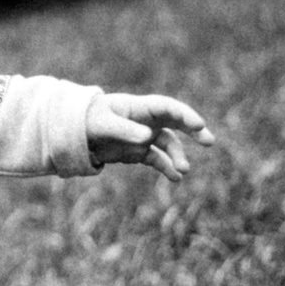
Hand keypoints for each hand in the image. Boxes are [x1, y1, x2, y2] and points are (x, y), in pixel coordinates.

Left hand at [87, 93, 213, 181]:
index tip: (198, 124)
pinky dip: (167, 168)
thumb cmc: (88, 121)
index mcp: (138, 107)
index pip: (166, 107)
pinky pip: (158, 159)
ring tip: (183, 170)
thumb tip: (147, 136)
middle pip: (175, 122)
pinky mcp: (139, 152)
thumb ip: (124, 129)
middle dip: (193, 130)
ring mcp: (144, 136)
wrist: (75, 134)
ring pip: (168, 144)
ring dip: (178, 156)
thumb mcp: (103, 125)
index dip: (184, 114)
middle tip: (209, 140)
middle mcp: (145, 120)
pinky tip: (175, 178)